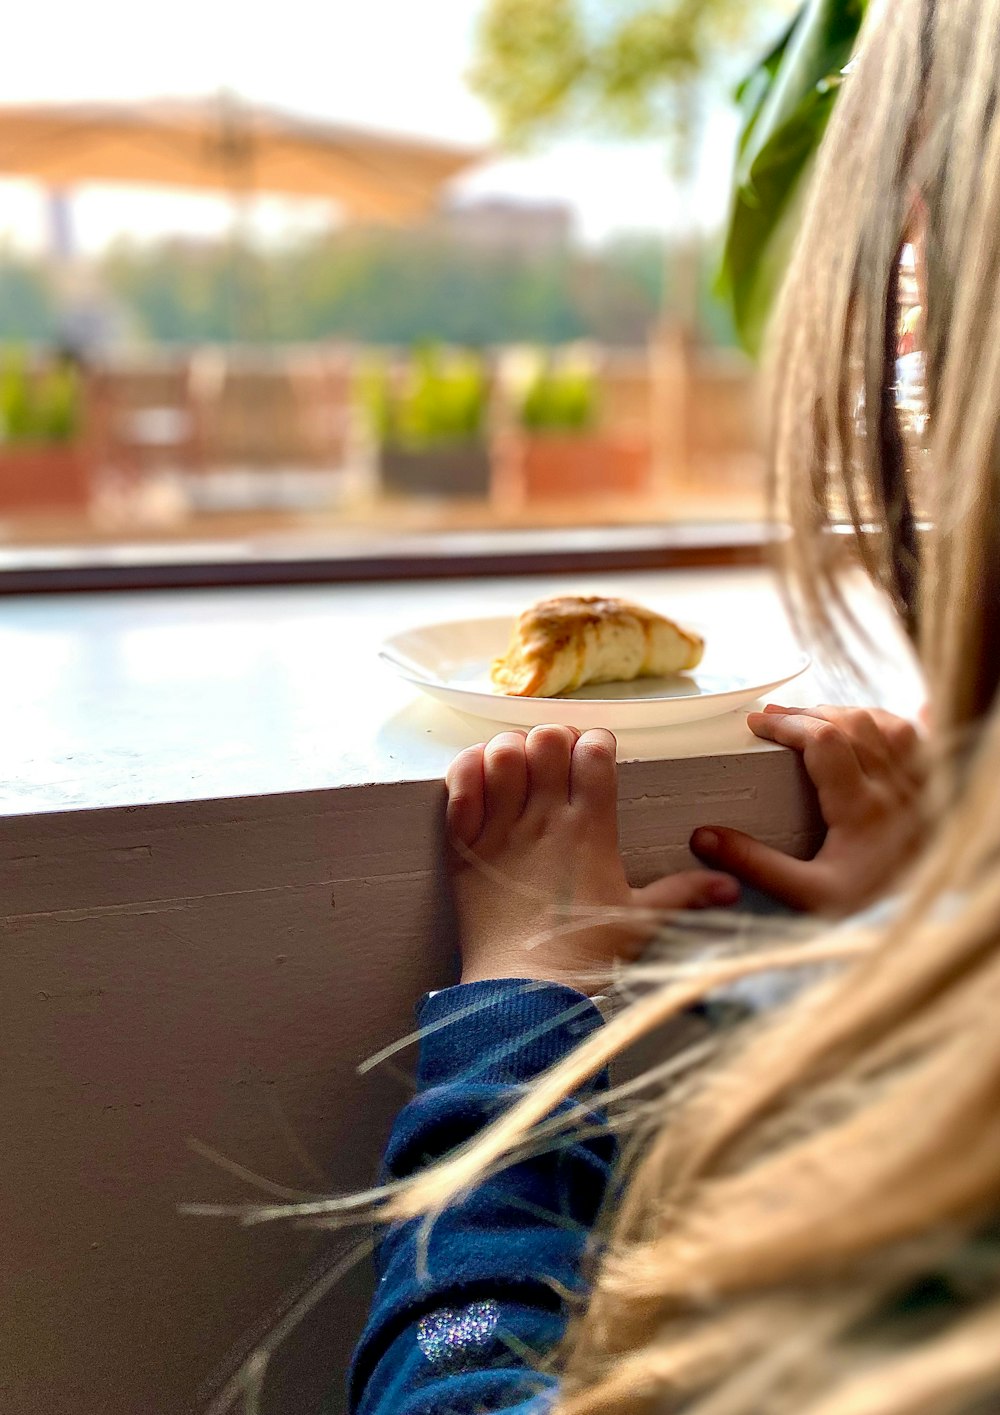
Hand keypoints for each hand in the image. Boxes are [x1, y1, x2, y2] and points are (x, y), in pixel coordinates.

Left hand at [447, 726, 739, 993]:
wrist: (526, 992)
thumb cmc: (586, 957)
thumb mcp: (643, 922)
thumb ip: (685, 894)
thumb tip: (730, 887)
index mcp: (591, 830)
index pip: (595, 752)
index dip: (596, 742)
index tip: (597, 755)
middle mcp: (545, 820)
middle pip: (548, 739)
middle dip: (555, 738)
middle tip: (558, 759)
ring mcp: (501, 829)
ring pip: (503, 752)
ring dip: (512, 748)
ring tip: (520, 765)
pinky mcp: (464, 846)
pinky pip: (459, 784)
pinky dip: (468, 767)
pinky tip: (481, 774)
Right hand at [690, 705, 925, 915]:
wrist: (929, 923)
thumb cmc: (871, 911)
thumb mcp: (807, 896)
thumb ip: (757, 865)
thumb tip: (705, 837)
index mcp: (862, 807)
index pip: (823, 740)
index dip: (786, 724)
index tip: (756, 724)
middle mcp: (895, 787)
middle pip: (851, 722)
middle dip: (808, 714)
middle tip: (775, 720)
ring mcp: (920, 785)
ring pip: (885, 723)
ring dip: (845, 715)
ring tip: (813, 720)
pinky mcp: (935, 791)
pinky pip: (920, 736)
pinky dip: (890, 722)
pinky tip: (873, 722)